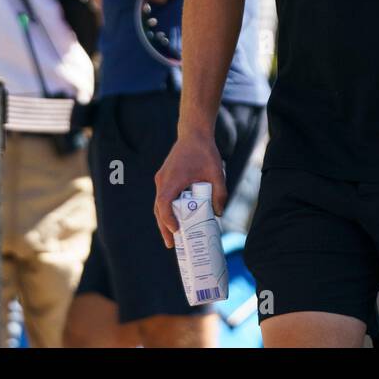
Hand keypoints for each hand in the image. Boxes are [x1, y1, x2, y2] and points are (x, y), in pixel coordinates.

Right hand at [154, 127, 226, 247]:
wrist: (194, 133)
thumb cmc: (204, 152)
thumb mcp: (216, 173)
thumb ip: (219, 193)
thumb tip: (218, 214)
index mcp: (172, 180)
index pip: (164, 204)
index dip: (167, 219)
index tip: (176, 230)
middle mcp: (163, 181)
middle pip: (158, 209)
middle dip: (164, 227)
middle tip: (172, 244)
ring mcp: (162, 179)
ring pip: (159, 204)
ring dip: (164, 220)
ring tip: (172, 236)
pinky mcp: (165, 177)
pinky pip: (163, 197)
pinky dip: (166, 209)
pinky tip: (175, 218)